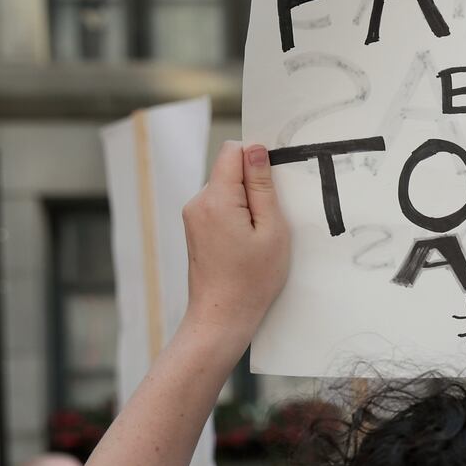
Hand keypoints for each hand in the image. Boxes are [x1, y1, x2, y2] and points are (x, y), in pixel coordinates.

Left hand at [182, 142, 289, 338]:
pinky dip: (236, 215)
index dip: (256, 160)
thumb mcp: (271, 230)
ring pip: (226, 188)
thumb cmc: (251, 280)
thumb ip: (262, 186)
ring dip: (246, 203)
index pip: (233, 151)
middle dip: (253, 186)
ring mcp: (193, 215)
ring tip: (257, 237)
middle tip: (269, 221)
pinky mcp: (195, 226)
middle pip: (230, 170)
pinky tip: (245, 242)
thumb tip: (256, 149)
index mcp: (216, 199)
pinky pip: (219, 205)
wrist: (221, 316)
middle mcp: (198, 202)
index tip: (272, 187)